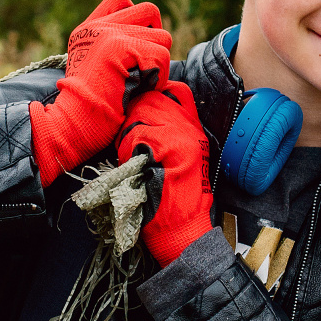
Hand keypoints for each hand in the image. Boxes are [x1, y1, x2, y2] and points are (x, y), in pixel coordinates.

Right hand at [28, 0, 174, 184]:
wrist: (71, 124)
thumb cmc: (86, 109)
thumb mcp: (92, 69)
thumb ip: (112, 48)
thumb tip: (152, 39)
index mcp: (89, 29)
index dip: (137, 19)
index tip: (135, 48)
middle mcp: (97, 27)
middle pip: (150, 11)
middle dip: (156, 39)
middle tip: (145, 65)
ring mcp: (108, 34)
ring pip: (163, 36)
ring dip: (160, 64)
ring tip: (142, 83)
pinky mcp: (120, 47)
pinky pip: (162, 56)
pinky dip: (159, 78)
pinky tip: (142, 91)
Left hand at [116, 80, 214, 263]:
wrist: (183, 229)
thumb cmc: (173, 199)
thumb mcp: (178, 161)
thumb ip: (166, 135)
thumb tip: (139, 116)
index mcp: (194, 131)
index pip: (178, 91)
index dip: (156, 93)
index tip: (141, 110)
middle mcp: (191, 129)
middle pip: (152, 100)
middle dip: (133, 117)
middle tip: (129, 143)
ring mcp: (182, 136)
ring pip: (140, 116)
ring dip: (127, 136)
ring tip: (132, 158)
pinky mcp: (170, 146)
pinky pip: (137, 135)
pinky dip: (127, 150)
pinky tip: (133, 167)